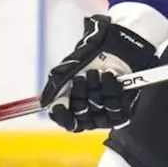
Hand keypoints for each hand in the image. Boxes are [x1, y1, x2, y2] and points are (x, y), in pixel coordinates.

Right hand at [40, 16, 157, 131]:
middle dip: (80, 94)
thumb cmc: (89, 56)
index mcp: (73, 106)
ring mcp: (105, 113)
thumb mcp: (69, 67)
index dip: (63, 117)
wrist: (113, 44)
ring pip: (98, 113)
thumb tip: (45, 102)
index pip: (67, 122)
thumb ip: (56, 85)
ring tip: (96, 72)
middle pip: (82, 116)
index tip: (59, 107)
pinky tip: (109, 76)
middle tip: (80, 77)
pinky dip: (112, 90)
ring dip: (95, 90)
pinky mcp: (122, 110)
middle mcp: (89, 113)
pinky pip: (117, 108)